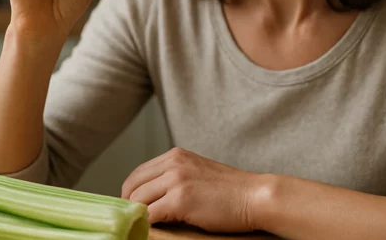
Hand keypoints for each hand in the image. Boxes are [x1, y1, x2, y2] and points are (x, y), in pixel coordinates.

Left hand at [121, 147, 265, 232]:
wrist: (255, 197)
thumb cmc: (231, 191)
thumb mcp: (197, 172)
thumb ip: (175, 178)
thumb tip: (152, 197)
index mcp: (176, 156)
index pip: (138, 173)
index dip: (132, 192)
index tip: (135, 207)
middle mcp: (173, 163)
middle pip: (132, 185)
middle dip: (130, 205)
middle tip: (136, 220)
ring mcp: (176, 180)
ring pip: (138, 200)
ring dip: (139, 215)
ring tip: (146, 226)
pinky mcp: (181, 200)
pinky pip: (151, 214)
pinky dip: (149, 224)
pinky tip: (157, 229)